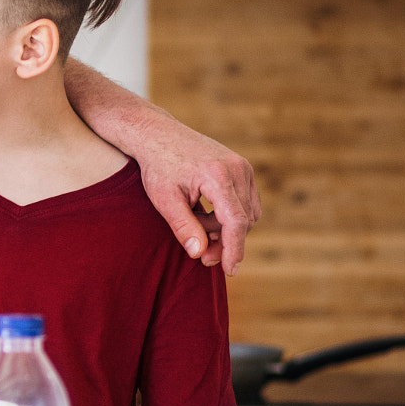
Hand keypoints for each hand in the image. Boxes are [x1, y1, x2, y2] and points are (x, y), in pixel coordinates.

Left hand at [59, 61, 260, 272]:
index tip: (230, 271)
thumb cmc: (157, 166)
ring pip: (247, 213)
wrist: (157, 134)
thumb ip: (183, 227)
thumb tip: (199, 254)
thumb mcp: (164, 200)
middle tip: (201, 253)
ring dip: (225, 227)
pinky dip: (229, 215)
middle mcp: (237, 168)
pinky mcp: (241, 167)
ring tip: (195, 224)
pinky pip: (246, 202)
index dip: (234, 250)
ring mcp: (242, 166)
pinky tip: (204, 214)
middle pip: (243, 220)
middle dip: (225, 241)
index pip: (236, 222)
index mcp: (218, 176)